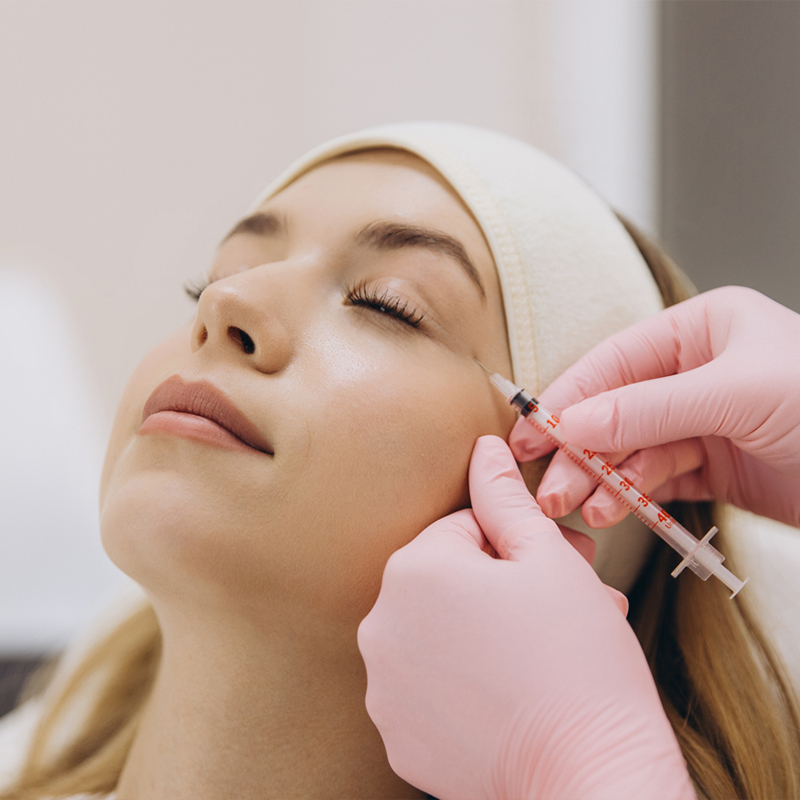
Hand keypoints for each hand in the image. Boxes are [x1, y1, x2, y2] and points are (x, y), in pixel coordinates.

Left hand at [358, 436, 693, 799]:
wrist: (592, 777)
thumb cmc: (578, 662)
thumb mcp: (547, 558)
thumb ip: (504, 496)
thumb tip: (484, 447)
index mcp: (414, 569)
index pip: (463, 529)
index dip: (517, 543)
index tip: (559, 563)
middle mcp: (381, 623)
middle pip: (448, 581)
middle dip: (504, 584)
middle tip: (562, 604)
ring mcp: (383, 685)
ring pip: (438, 632)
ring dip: (484, 630)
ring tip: (542, 649)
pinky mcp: (396, 733)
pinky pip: (428, 684)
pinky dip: (464, 681)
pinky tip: (512, 691)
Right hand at [510, 286, 799, 528]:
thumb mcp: (737, 393)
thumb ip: (649, 407)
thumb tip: (572, 422)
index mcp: (701, 329)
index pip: (615, 361)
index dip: (570, 397)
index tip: (535, 432)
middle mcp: (696, 372)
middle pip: (616, 409)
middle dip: (581, 449)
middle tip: (550, 485)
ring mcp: (702, 421)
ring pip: (631, 449)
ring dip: (603, 479)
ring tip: (581, 507)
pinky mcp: (713, 466)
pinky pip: (658, 478)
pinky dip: (634, 495)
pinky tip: (616, 510)